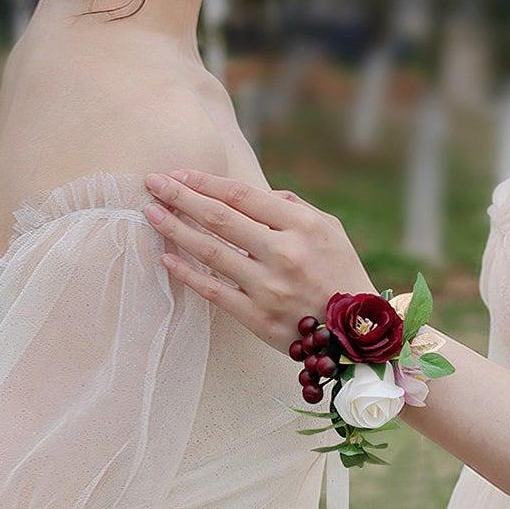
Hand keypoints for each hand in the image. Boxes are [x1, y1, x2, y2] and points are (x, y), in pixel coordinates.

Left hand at [142, 171, 374, 353]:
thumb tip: (254, 195)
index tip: (178, 174)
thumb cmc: (341, 273)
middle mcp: (283, 254)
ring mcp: (268, 288)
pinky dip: (187, 273)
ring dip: (175, 230)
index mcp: (302, 227)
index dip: (205, 182)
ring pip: (210, 252)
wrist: (358, 334)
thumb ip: (291, 207)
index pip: (242, 196)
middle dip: (180, 197)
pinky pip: (214, 290)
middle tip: (151, 182)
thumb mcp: (330, 230)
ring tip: (151, 213)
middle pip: (219, 218)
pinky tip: (166, 257)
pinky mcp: (257, 318)